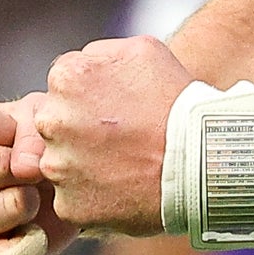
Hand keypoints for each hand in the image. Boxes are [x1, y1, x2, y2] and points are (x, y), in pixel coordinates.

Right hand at [0, 97, 70, 254]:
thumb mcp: (35, 119)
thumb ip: (31, 132)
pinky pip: (19, 245)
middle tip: (26, 171)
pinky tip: (26, 225)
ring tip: (26, 195)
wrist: (45, 192)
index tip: (15, 134)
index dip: (14, 125)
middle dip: (27, 164)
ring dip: (33, 198)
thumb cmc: (28, 144)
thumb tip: (27, 167)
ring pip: (13, 203)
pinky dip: (36, 234)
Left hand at [32, 38, 194, 235]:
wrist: (201, 159)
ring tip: (124, 163)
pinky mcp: (69, 205)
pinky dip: (94, 196)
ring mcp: (58, 167)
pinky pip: (74, 199)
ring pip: (62, 162)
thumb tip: (83, 62)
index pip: (63, 85)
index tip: (115, 108)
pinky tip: (123, 187)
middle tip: (119, 137)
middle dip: (80, 128)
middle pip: (56, 123)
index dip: (90, 96)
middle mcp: (52, 121)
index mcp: (66, 78)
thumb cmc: (177, 101)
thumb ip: (100, 52)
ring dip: (85, 163)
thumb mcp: (143, 49)